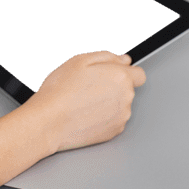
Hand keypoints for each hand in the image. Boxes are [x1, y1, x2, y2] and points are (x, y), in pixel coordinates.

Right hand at [26, 52, 145, 152]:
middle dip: (113, 87)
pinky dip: (104, 117)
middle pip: (127, 90)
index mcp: (120, 77)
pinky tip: (85, 114)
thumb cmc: (60, 90)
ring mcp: (121, 117)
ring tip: (84, 102)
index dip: (125, 73)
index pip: (139, 74)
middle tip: (88, 87)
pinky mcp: (114, 132)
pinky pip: (114, 120)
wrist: (49, 121)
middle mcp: (126, 98)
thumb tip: (123, 60)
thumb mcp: (80, 60)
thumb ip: (107, 56)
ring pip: (120, 105)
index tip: (112, 75)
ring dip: (108, 103)